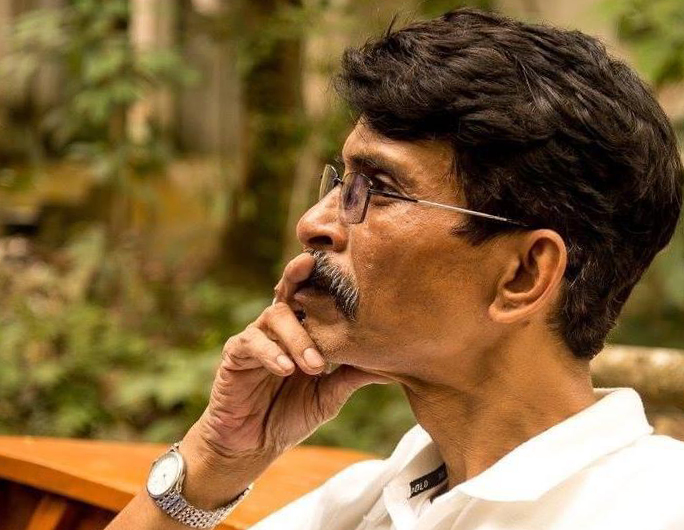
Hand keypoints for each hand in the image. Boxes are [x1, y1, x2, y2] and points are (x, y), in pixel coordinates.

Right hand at [191, 252, 390, 466]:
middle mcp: (281, 327)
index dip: (327, 279)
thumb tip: (394, 366)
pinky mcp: (235, 353)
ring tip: (314, 365)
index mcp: (304, 330)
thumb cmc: (291, 415)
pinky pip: (252, 342)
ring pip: (276, 315)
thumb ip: (352, 376)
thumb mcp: (329, 395)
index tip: (347, 267)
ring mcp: (257, 337)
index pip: (316, 296)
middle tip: (311, 263)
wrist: (254, 445)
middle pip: (290, 289)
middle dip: (300, 273)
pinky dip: (271, 353)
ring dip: (298, 338)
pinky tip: (286, 368)